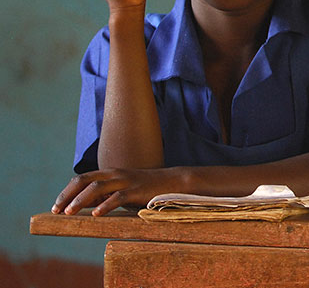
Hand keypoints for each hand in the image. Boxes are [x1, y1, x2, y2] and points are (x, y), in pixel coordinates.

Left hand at [52, 167, 183, 215]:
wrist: (173, 182)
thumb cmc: (146, 188)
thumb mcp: (122, 188)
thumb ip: (105, 194)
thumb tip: (85, 205)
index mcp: (109, 173)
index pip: (81, 179)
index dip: (67, 192)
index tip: (56, 206)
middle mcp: (115, 174)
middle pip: (84, 181)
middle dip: (68, 195)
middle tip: (56, 210)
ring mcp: (126, 181)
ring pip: (97, 188)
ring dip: (80, 201)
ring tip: (69, 213)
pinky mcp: (137, 191)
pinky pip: (118, 197)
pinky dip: (105, 205)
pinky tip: (96, 214)